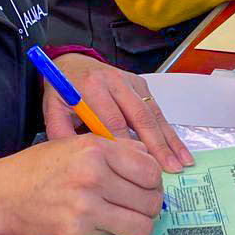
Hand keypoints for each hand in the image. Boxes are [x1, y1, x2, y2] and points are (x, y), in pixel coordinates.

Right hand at [0, 136, 163, 234]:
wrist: (5, 196)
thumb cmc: (41, 169)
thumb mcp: (77, 144)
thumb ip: (116, 150)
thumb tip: (152, 161)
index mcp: (96, 149)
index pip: (150, 169)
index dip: (154, 181)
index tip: (146, 186)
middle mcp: (94, 175)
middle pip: (151, 198)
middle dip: (150, 205)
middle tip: (138, 205)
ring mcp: (87, 206)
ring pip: (141, 224)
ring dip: (139, 224)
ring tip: (126, 218)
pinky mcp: (80, 232)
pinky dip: (116, 234)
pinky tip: (101, 224)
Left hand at [46, 53, 192, 172]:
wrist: (71, 63)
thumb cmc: (63, 92)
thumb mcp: (53, 111)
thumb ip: (63, 135)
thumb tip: (81, 163)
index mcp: (91, 87)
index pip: (112, 121)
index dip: (125, 147)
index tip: (135, 171)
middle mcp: (114, 81)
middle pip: (139, 116)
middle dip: (155, 146)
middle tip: (167, 170)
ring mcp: (130, 81)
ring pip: (153, 114)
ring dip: (169, 140)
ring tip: (181, 163)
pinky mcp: (141, 84)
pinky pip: (157, 111)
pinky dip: (169, 132)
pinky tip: (180, 151)